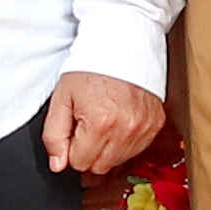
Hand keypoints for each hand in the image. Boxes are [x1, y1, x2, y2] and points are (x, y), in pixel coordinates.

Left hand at [42, 71, 168, 175]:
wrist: (122, 43)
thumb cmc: (90, 67)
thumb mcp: (62, 98)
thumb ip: (54, 135)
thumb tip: (58, 165)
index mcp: (100, 123)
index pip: (79, 163)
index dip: (72, 148)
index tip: (75, 128)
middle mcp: (126, 129)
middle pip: (100, 167)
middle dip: (89, 151)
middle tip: (87, 124)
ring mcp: (144, 128)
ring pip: (119, 161)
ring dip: (107, 148)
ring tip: (104, 119)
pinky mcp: (156, 124)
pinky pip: (137, 149)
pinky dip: (125, 140)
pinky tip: (119, 120)